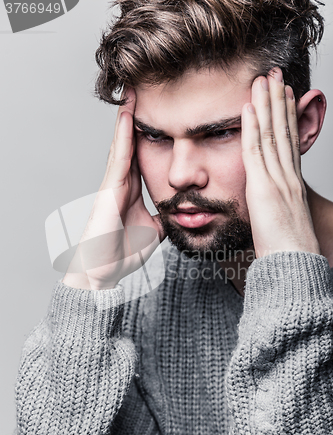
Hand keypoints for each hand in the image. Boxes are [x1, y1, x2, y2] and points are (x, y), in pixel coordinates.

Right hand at [63, 88, 164, 289]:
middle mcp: (122, 180)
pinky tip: (129, 115)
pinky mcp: (109, 187)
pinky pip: (119, 156)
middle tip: (143, 89)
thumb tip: (179, 215)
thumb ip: (164, 219)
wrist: (104, 268)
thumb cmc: (123, 251)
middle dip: (136, 117)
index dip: (149, 133)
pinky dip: (124, 135)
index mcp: (131, 189)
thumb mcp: (154, 231)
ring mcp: (114, 182)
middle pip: (131, 142)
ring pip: (123, 142)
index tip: (158, 113)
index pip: (142, 154)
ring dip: (129, 117)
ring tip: (135, 91)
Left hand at [241, 67, 319, 258]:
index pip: (287, 143)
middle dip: (278, 101)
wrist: (294, 265)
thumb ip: (274, 210)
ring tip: (262, 79)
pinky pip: (256, 152)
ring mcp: (277, 180)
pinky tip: (247, 108)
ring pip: (271, 134)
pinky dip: (252, 128)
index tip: (283, 96)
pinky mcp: (263, 188)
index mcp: (290, 184)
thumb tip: (269, 210)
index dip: (285, 117)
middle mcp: (287, 176)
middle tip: (274, 75)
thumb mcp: (283, 224)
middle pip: (282, 131)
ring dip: (266, 104)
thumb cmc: (287, 252)